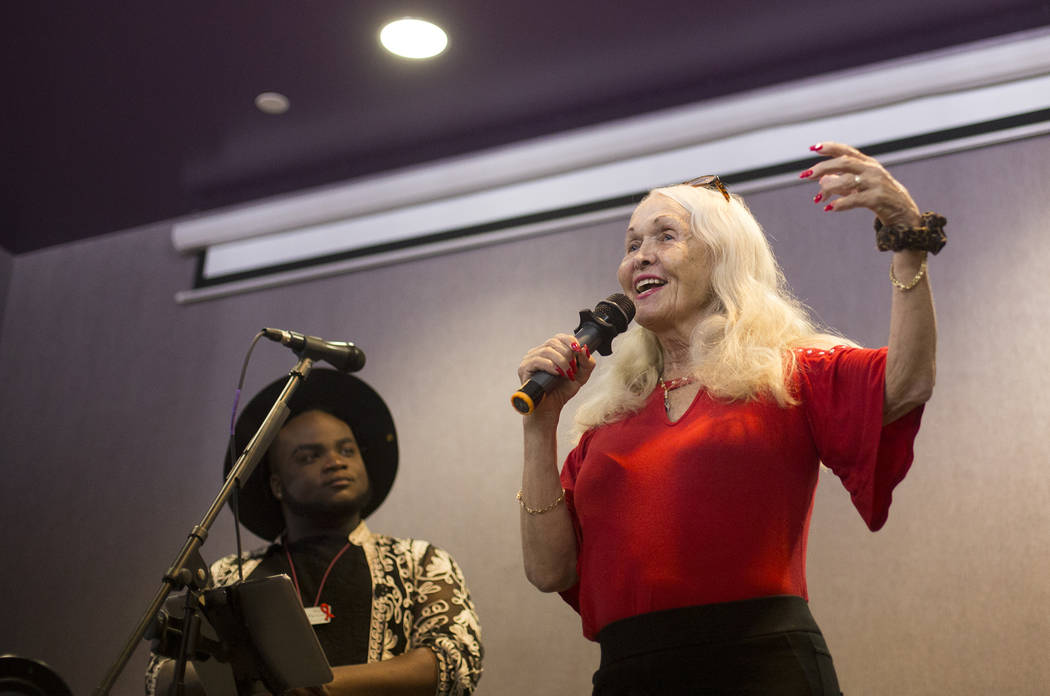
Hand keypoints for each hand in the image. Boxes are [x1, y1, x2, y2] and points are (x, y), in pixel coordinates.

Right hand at [517, 333, 596, 416]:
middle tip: (573, 368)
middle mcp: (538, 353)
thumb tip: (584, 348)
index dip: (570, 340)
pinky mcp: (524, 369)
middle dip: (567, 354)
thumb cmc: (563, 392)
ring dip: (561, 361)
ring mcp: (529, 360)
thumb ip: (587, 362)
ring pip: (547, 350)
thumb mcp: (581, 376)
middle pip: (553, 342)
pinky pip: (537, 360)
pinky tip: (557, 373)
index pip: (559, 337)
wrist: (550, 409)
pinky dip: (550, 365)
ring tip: (567, 374)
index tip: (578, 350)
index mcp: (550, 351)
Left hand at [802, 142, 920, 227]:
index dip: (830, 148)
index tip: (813, 148)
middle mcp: (872, 169)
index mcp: (867, 163)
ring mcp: (876, 183)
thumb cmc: (877, 196)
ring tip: (818, 198)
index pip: (847, 151)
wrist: (903, 211)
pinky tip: (829, 208)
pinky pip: (855, 199)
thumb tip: (820, 181)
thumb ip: (840, 182)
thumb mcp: (858, 186)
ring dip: (829, 188)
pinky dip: (841, 203)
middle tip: (806, 175)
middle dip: (823, 167)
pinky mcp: (878, 198)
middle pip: (844, 162)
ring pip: (848, 180)